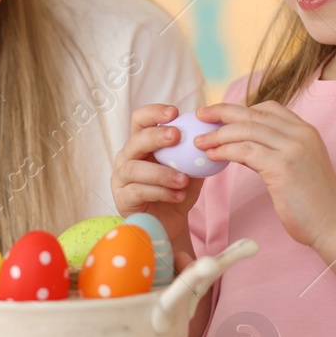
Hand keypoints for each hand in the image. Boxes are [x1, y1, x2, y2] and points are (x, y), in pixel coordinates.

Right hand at [112, 103, 203, 262]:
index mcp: (142, 144)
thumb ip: (196, 153)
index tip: (174, 112)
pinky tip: (178, 196)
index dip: (154, 112)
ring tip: (183, 179)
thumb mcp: (191, 169)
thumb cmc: (178, 191)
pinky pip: (138, 191)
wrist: (171, 223)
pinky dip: (161, 192)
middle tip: (177, 136)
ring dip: (161, 172)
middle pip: (135, 140)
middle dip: (156, 136)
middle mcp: (127, 157)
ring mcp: (121, 178)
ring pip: (134, 168)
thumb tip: (214, 133)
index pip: (140, 120)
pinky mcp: (122, 198)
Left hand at [195, 101, 335, 254]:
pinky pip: (245, 151)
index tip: (218, 114)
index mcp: (306, 131)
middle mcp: (301, 134)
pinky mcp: (283, 167)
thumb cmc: (312, 203)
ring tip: (199, 141)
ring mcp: (293, 148)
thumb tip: (241, 145)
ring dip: (218, 133)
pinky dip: (225, 150)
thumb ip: (275, 150)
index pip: (268, 108)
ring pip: (246, 129)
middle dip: (222, 112)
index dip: (240, 108)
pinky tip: (212, 156)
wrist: (333, 225)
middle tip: (200, 115)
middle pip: (253, 113)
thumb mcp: (296, 167)